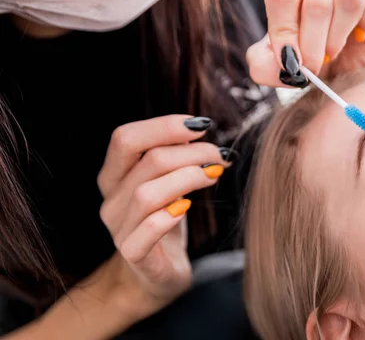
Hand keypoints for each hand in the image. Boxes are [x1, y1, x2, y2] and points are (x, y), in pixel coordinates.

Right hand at [96, 115, 228, 316]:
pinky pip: (148, 229)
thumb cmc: (166, 219)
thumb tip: (197, 128)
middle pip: (148, 161)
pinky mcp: (134, 254)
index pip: (125, 138)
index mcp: (114, 175)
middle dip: (192, 152)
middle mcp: (111, 199)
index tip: (201, 125)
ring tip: (213, 175)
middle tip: (220, 155)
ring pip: (148, 193)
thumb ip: (174, 156)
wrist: (157, 274)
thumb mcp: (168, 182)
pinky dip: (169, 215)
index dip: (163, 125)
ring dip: (188, 178)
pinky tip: (187, 207)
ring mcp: (119, 229)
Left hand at [246, 0, 364, 86]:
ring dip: (338, 37)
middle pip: (316, 3)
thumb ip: (262, 65)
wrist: (340, 72)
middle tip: (312, 67)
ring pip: (348, 0)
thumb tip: (277, 63)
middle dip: (312, 44)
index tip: (289, 61)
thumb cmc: (305, 62)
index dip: (284, 31)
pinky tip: (358, 38)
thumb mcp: (275, 68)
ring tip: (331, 53)